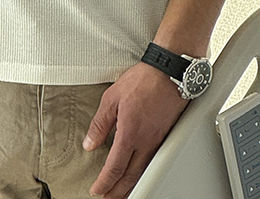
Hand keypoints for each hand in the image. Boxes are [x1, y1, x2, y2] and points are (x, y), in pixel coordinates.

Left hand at [83, 62, 187, 197]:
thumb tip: (90, 143)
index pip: (115, 168)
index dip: (104, 183)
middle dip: (117, 192)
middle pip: (130, 177)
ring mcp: (158, 141)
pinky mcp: (166, 136)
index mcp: (130, 134)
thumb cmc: (143, 81)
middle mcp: (146, 142)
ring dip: (131, 185)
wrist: (169, 73)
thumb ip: (100, 124)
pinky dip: (143, 172)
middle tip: (107, 197)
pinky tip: (139, 171)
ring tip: (121, 191)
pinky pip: (153, 161)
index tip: (97, 190)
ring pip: (143, 171)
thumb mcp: (111, 98)